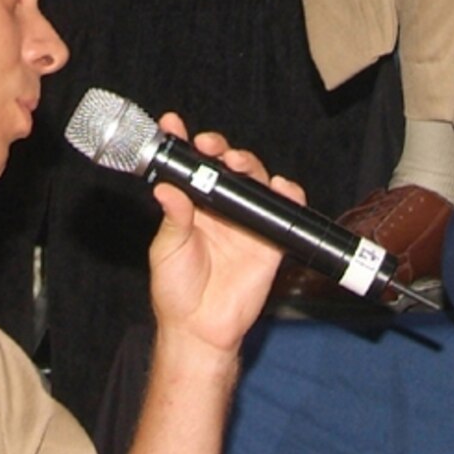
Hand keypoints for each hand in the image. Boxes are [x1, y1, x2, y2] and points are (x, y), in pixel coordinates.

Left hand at [145, 115, 294, 355]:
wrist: (202, 329)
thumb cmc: (177, 290)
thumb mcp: (167, 251)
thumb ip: (173, 219)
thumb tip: (166, 188)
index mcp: (192, 207)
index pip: (189, 167)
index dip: (183, 144)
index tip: (172, 125)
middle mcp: (220, 209)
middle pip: (226, 166)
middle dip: (219, 148)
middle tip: (208, 145)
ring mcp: (246, 222)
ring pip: (255, 181)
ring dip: (249, 164)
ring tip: (236, 162)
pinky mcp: (270, 239)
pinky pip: (284, 210)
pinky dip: (287, 194)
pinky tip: (279, 186)